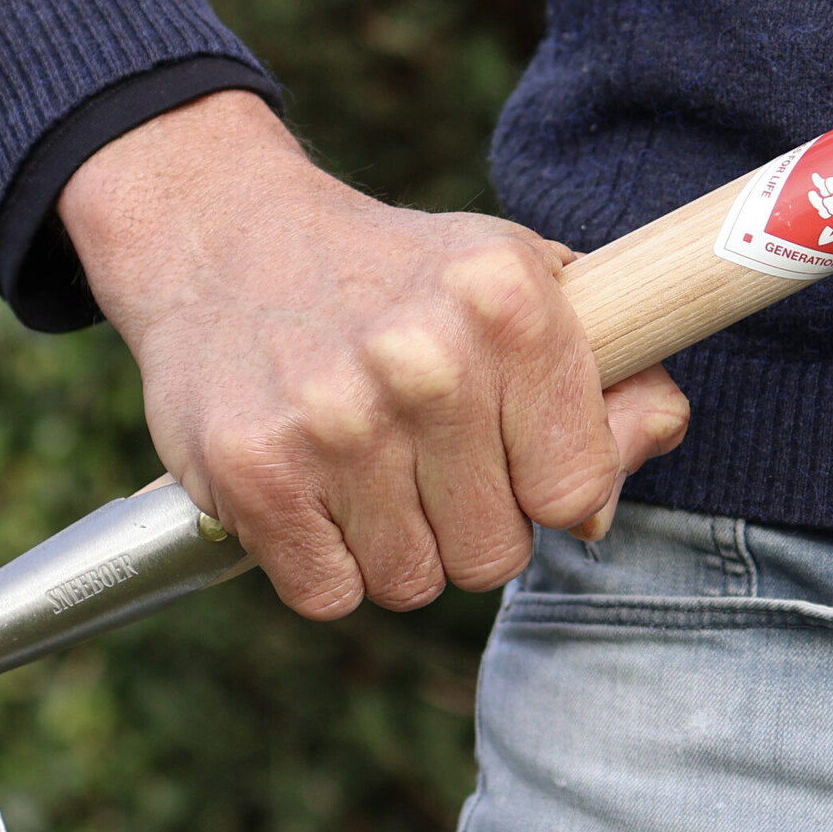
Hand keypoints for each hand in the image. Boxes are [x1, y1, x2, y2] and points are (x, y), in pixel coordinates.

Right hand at [58, 90, 689, 619]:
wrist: (220, 237)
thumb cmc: (390, 276)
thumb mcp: (513, 281)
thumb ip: (605, 378)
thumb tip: (612, 488)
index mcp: (508, 302)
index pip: (576, 492)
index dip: (539, 487)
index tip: (500, 450)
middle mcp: (427, 359)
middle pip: (492, 554)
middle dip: (461, 521)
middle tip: (414, 452)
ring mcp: (333, 419)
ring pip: (410, 581)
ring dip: (387, 542)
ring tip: (357, 461)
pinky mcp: (254, 470)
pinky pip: (329, 593)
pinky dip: (318, 559)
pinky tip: (305, 485)